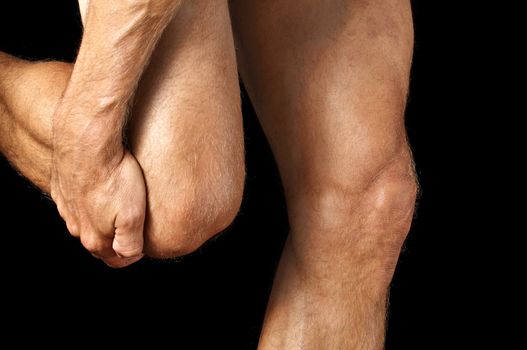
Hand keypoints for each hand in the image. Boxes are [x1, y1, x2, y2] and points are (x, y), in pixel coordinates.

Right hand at [51, 127, 145, 267]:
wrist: (87, 142)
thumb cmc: (115, 177)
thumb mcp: (132, 217)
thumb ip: (130, 244)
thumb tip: (129, 256)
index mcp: (93, 239)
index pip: (114, 259)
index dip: (131, 254)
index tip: (144, 242)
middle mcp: (75, 226)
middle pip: (99, 241)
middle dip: (116, 237)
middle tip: (135, 223)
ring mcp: (66, 206)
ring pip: (86, 221)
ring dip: (102, 217)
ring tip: (120, 203)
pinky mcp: (61, 186)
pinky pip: (77, 200)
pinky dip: (89, 199)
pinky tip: (102, 186)